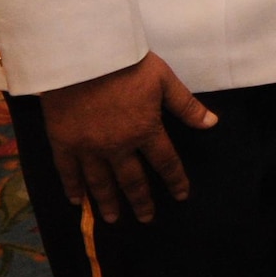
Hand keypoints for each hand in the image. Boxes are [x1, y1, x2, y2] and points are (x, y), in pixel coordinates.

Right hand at [39, 53, 216, 223]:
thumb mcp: (164, 80)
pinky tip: (77, 201)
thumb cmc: (127, 64)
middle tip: (147, 219)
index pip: (165, 162)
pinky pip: (68, 172)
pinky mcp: (63, 143)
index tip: (182, 195)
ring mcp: (88, 148)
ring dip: (108, 203)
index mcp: (145, 130)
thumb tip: (212, 123)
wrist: (83, 57)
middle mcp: (118, 146)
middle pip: (132, 181)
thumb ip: (186, 106)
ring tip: (114, 219)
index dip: (175, 180)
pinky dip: (72, 188)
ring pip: (100, 183)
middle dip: (142, 202)